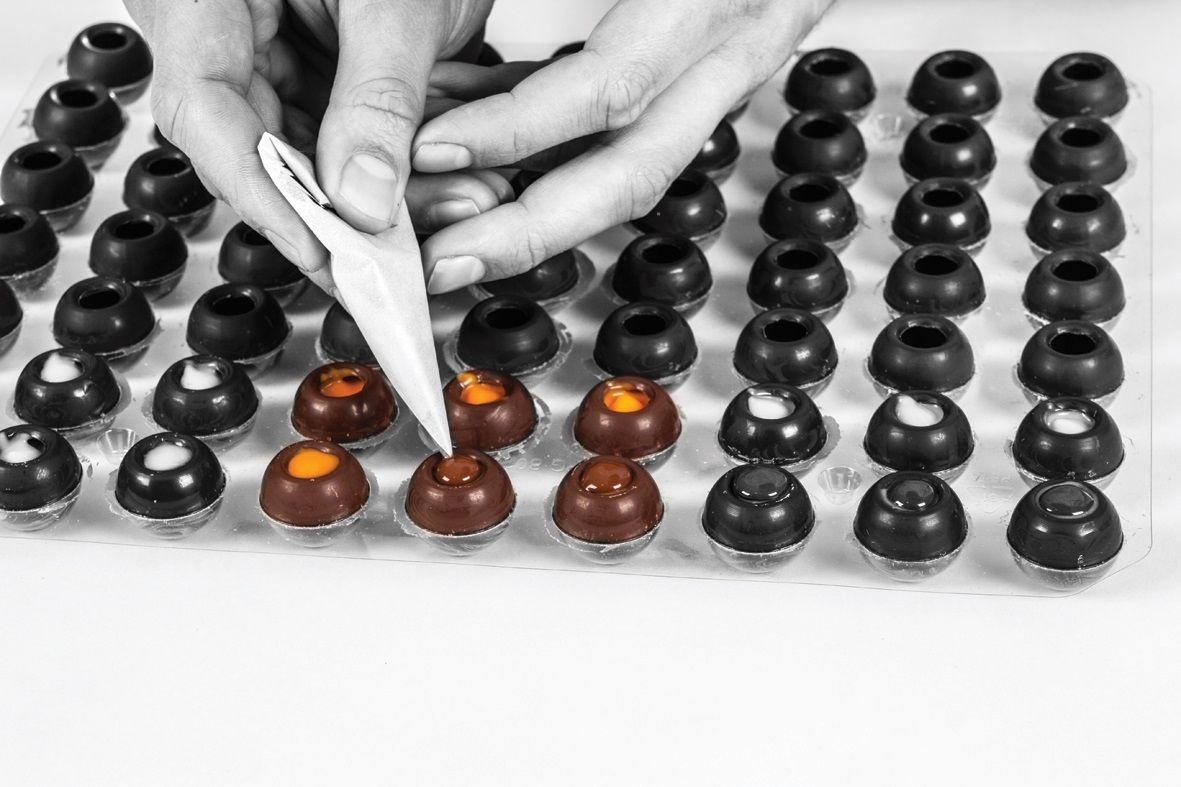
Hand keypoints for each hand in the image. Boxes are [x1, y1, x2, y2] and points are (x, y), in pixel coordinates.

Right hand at [124, 0, 504, 282]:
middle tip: (401, 252)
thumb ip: (379, 95)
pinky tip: (440, 178)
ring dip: (382, 189)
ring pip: (310, 149)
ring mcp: (267, 47)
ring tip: (449, 205)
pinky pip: (341, 130)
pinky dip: (393, 158)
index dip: (265, 194)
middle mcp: (223, 26)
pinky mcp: (312, 63)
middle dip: (342, 207)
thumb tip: (365, 199)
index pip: (209, 112)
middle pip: (261, 145)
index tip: (324, 249)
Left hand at [412, 0, 834, 292]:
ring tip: (463, 243)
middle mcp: (733, 45)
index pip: (608, 87)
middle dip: (529, 231)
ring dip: (545, 220)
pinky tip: (498, 174)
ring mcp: (731, 69)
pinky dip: (563, 168)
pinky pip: (637, 139)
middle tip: (445, 261)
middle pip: (633, 172)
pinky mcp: (714, 76)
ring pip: (639, 173)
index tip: (431, 147)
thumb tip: (482, 51)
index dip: (514, 128)